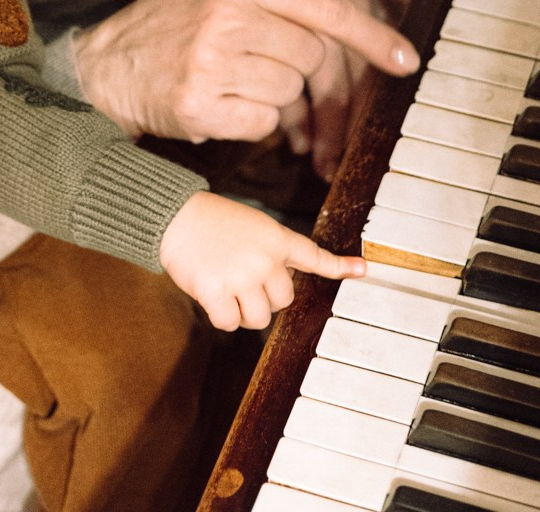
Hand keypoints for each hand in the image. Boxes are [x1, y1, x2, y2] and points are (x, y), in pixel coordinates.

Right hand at [73, 0, 418, 145]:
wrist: (107, 63)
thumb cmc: (174, 26)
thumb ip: (279, 3)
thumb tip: (352, 25)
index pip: (325, 7)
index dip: (372, 37)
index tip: (406, 60)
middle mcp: (230, 16)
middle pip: (312, 58)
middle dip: (302, 74)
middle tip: (266, 72)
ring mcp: (213, 62)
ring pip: (289, 94)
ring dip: (272, 97)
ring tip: (231, 81)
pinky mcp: (200, 106)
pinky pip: (263, 124)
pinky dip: (251, 122)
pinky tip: (219, 104)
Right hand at [159, 191, 364, 330]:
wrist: (176, 216)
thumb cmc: (212, 222)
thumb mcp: (252, 227)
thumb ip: (272, 253)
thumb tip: (281, 287)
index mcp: (276, 238)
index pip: (313, 255)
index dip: (339, 266)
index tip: (364, 270)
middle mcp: (265, 258)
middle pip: (283, 300)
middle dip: (264, 296)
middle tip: (242, 277)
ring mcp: (243, 276)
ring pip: (258, 318)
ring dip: (243, 310)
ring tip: (225, 284)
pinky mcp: (218, 292)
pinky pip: (229, 323)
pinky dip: (220, 316)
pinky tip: (210, 293)